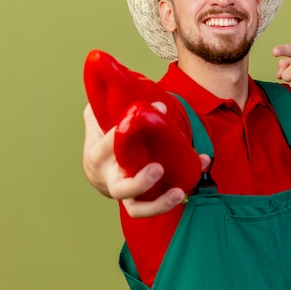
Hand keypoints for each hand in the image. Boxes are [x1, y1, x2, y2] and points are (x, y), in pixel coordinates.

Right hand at [82, 103, 209, 216]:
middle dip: (139, 181)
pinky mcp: (142, 202)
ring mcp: (127, 194)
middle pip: (121, 188)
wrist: (99, 172)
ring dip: (159, 203)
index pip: (109, 145)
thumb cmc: (103, 140)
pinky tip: (191, 181)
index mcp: (98, 155)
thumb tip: (122, 81)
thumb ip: (107, 103)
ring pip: (137, 208)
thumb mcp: (99, 120)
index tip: (151, 113)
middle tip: (158, 168)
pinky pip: (155, 206)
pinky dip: (173, 199)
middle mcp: (111, 178)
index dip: (125, 131)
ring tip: (178, 191)